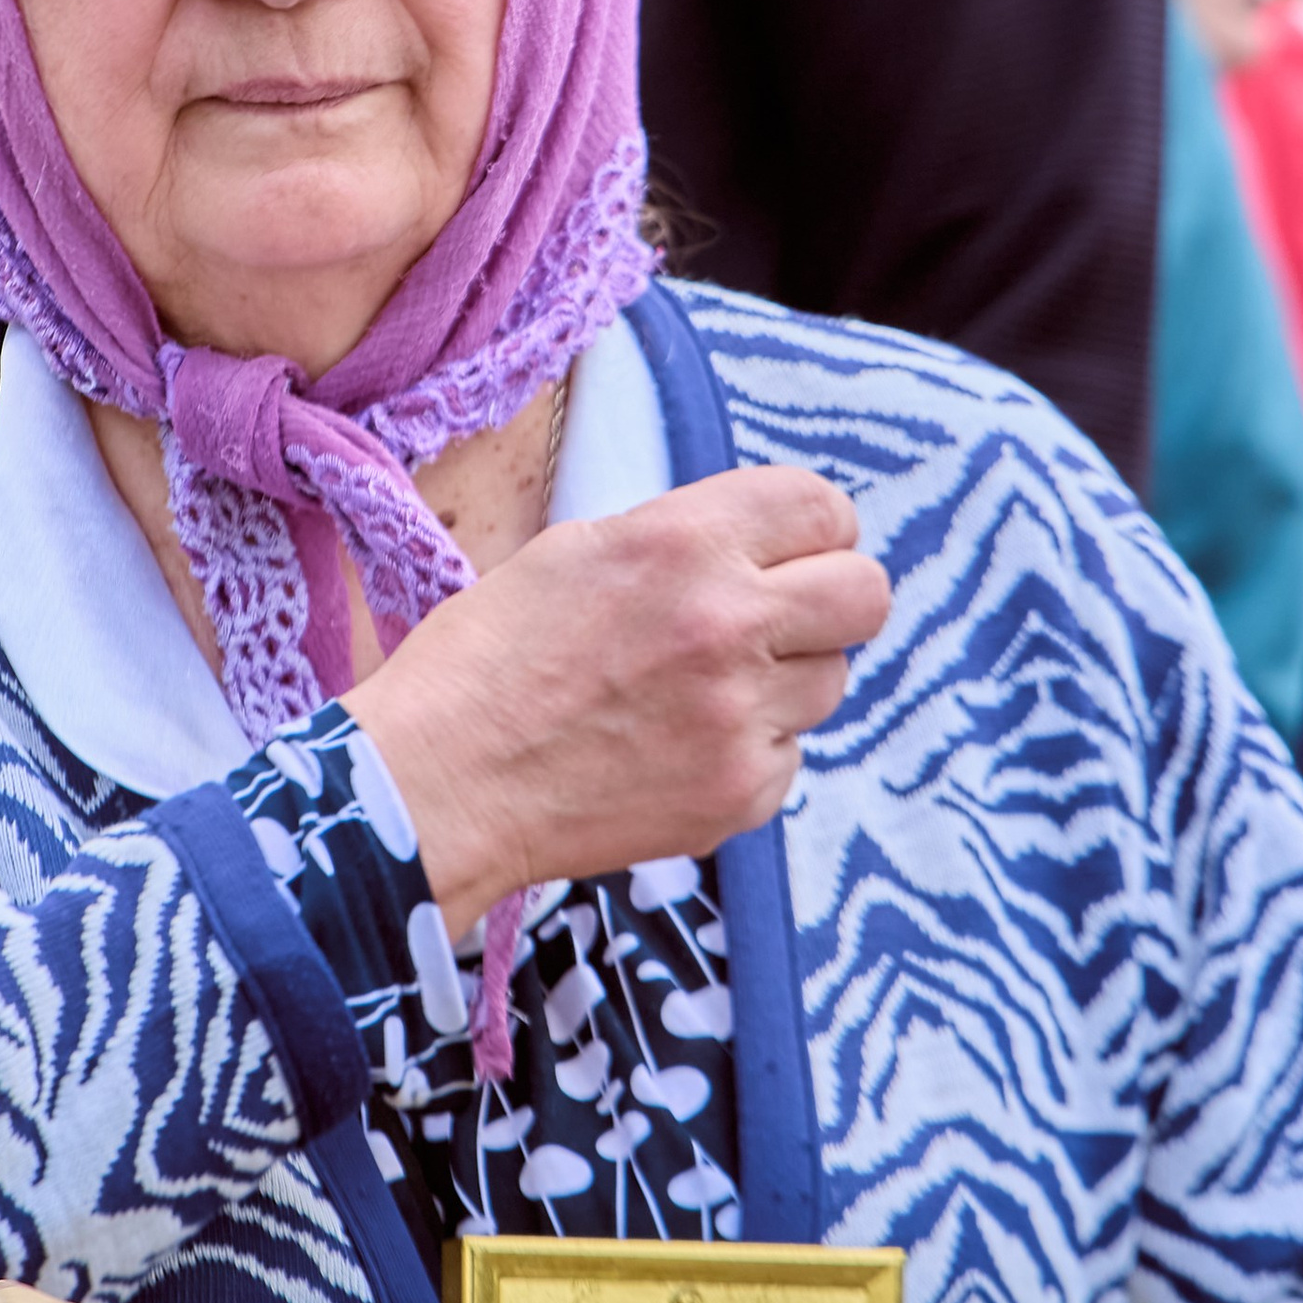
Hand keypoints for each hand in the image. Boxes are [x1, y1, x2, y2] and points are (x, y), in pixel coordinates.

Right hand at [345, 466, 889, 934]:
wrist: (437, 787)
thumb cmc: (483, 664)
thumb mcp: (574, 552)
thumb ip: (680, 539)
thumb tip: (755, 546)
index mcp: (683, 543)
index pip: (824, 506)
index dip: (813, 528)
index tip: (792, 549)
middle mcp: (729, 624)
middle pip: (865, 594)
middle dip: (829, 600)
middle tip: (778, 618)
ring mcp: (741, 718)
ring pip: (829, 682)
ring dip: (783, 681)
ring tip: (700, 693)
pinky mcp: (739, 795)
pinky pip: (788, 757)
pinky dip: (745, 752)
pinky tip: (672, 750)